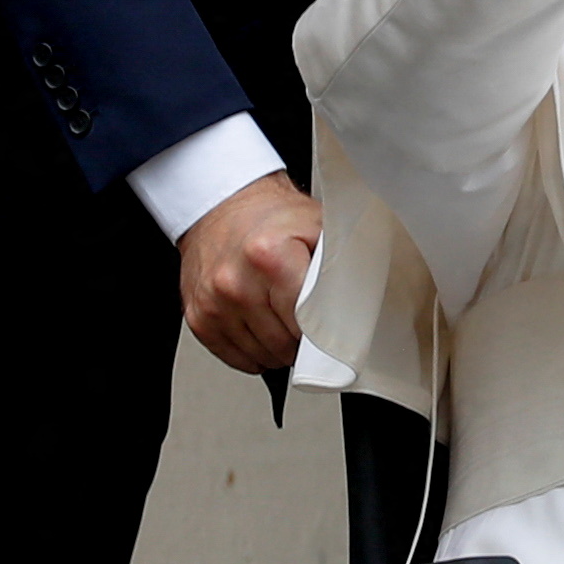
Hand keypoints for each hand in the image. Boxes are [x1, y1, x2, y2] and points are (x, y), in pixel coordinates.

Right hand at [177, 171, 322, 373]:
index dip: (322, 331)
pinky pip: (236, 358)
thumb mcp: (317, 224)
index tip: (327, 326)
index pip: (306, 323)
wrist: (221, 204)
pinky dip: (254, 351)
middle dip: (301, 339)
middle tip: (306, 316)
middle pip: (284, 345)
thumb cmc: (271, 217)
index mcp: (269, 257)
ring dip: (278, 348)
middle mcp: (235, 282)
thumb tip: (364, 298)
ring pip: (262, 356)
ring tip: (282, 316)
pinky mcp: (199, 317)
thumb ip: (341, 261)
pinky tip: (261, 326)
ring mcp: (214, 303)